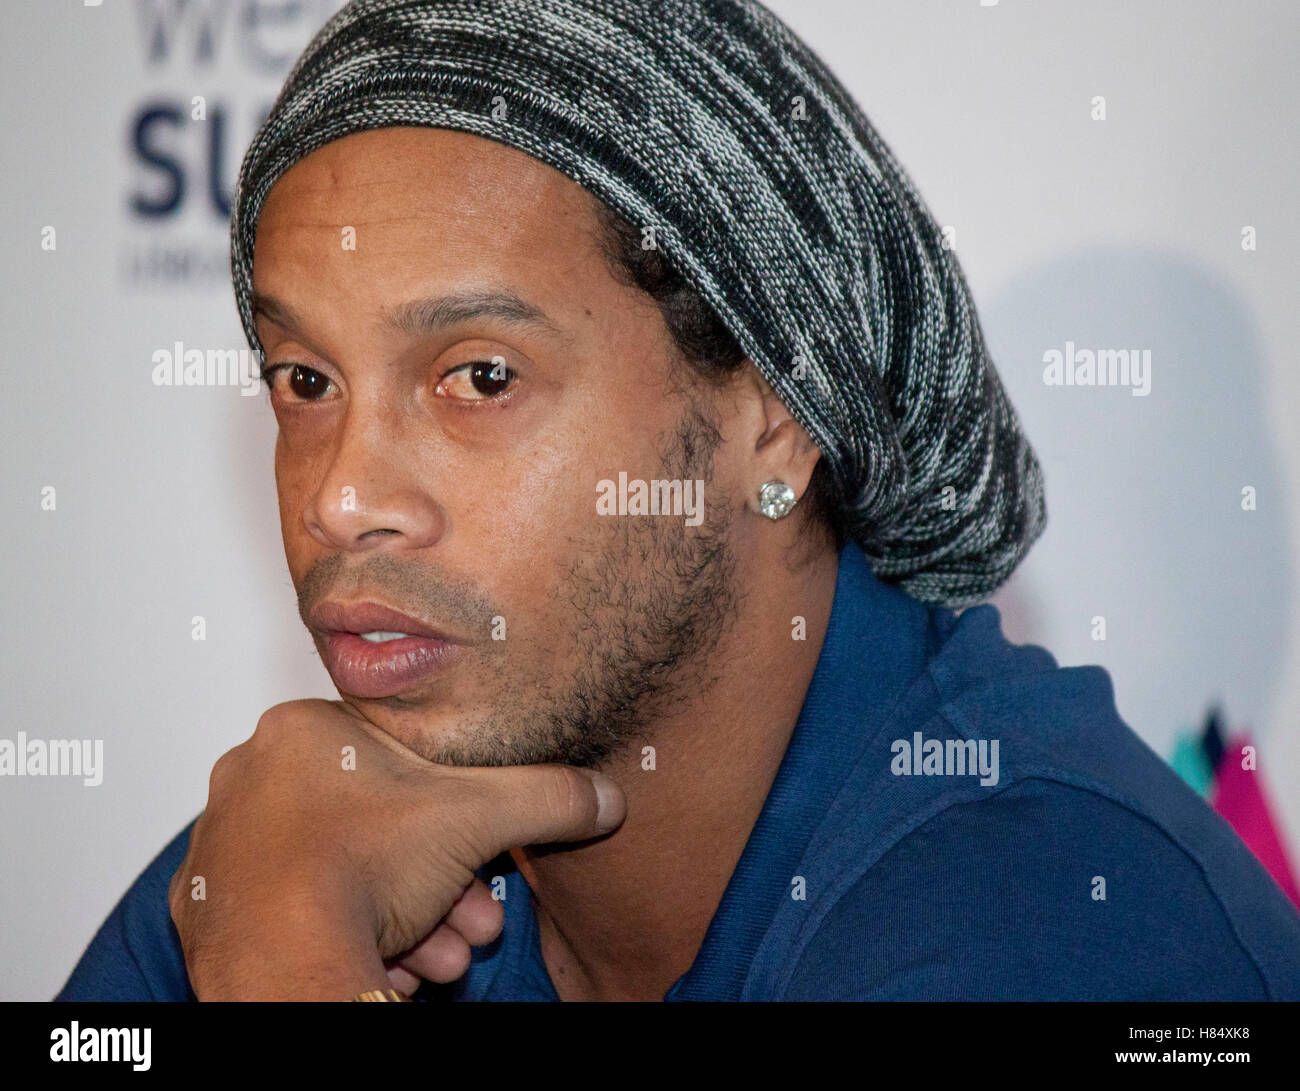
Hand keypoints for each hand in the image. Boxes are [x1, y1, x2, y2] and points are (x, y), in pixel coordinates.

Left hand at [168, 698, 624, 999]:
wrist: (284, 966)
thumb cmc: (357, 873)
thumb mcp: (480, 816)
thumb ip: (547, 796)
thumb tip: (601, 796)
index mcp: (300, 729)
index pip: (400, 762)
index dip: (458, 811)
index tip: (483, 853)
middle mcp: (251, 778)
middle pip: (378, 827)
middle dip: (441, 880)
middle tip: (471, 916)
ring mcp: (226, 846)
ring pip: (346, 876)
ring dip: (409, 916)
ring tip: (440, 953)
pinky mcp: (214, 909)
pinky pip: (304, 915)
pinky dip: (353, 937)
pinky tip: (394, 964)